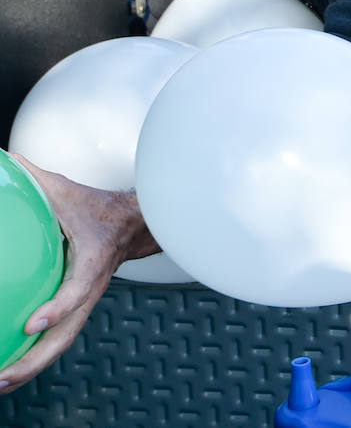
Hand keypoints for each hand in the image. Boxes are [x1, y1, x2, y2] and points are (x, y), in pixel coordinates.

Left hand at [0, 156, 156, 392]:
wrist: (139, 223)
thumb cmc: (103, 208)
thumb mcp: (67, 190)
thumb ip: (34, 177)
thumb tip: (6, 161)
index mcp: (93, 263)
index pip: (75, 291)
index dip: (56, 309)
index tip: (31, 322)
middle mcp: (90, 290)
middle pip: (65, 335)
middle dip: (33, 361)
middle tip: (0, 378)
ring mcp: (86, 302)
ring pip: (60, 344)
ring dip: (31, 367)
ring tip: (0, 385)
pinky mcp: (79, 308)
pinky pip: (58, 338)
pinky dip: (35, 356)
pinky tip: (10, 367)